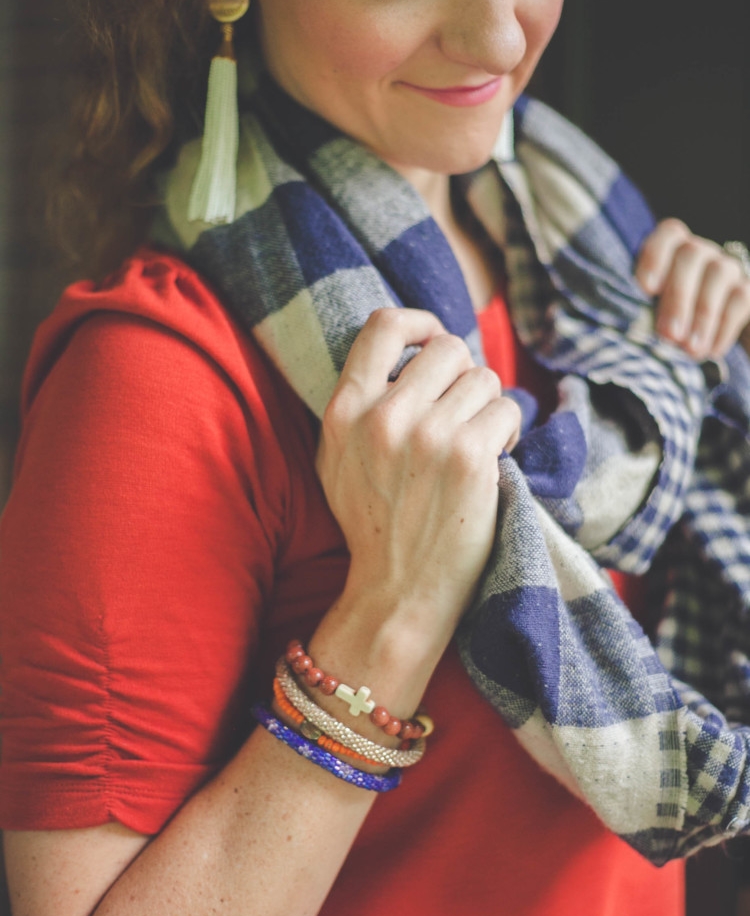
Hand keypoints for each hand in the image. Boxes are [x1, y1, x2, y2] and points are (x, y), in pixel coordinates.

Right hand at [316, 308, 520, 655]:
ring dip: (488, 407)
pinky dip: (509, 431)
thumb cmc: (373, 527)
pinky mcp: (469, 457)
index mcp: (344, 411)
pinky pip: (507, 410)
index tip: (434, 341)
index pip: (383, 325)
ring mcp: (427, 436)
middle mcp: (383, 416)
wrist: (397, 592)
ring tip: (477, 442)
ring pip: (483, 378)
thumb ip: (358, 406)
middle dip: (463, 376)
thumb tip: (400, 355)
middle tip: (463, 414)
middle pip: (447, 349)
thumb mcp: (337, 460)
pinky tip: (495, 459)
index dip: (420, 323)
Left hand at [636, 219, 749, 358]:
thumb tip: (629, 327)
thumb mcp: (646, 314)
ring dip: (702, 313)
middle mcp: (699, 252)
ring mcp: (725, 268)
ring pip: (718, 274)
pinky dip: (724, 327)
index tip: (646, 289)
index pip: (668, 233)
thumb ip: (639, 310)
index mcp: (670, 250)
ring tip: (690, 348)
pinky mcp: (745, 289)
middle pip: (691, 255)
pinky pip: (740, 298)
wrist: (699, 339)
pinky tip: (711, 350)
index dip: (655, 256)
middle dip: (678, 296)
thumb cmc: (660, 325)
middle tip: (668, 334)